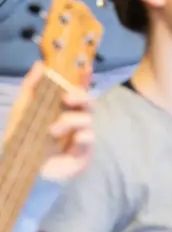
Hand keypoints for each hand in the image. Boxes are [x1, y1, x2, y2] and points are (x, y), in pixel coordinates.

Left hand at [6, 65, 94, 182]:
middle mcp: (73, 119)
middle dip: (80, 96)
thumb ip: (31, 86)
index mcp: (60, 108)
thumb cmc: (23, 138)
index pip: (76, 89)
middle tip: (67, 99)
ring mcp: (80, 135)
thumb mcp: (23, 109)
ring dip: (70, 121)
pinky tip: (72, 141)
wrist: (21, 167)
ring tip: (52, 132)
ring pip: (87, 119)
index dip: (84, 78)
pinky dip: (82, 136)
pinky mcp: (84, 152)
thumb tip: (40, 64)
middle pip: (88, 101)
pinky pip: (89, 137)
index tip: (88, 66)